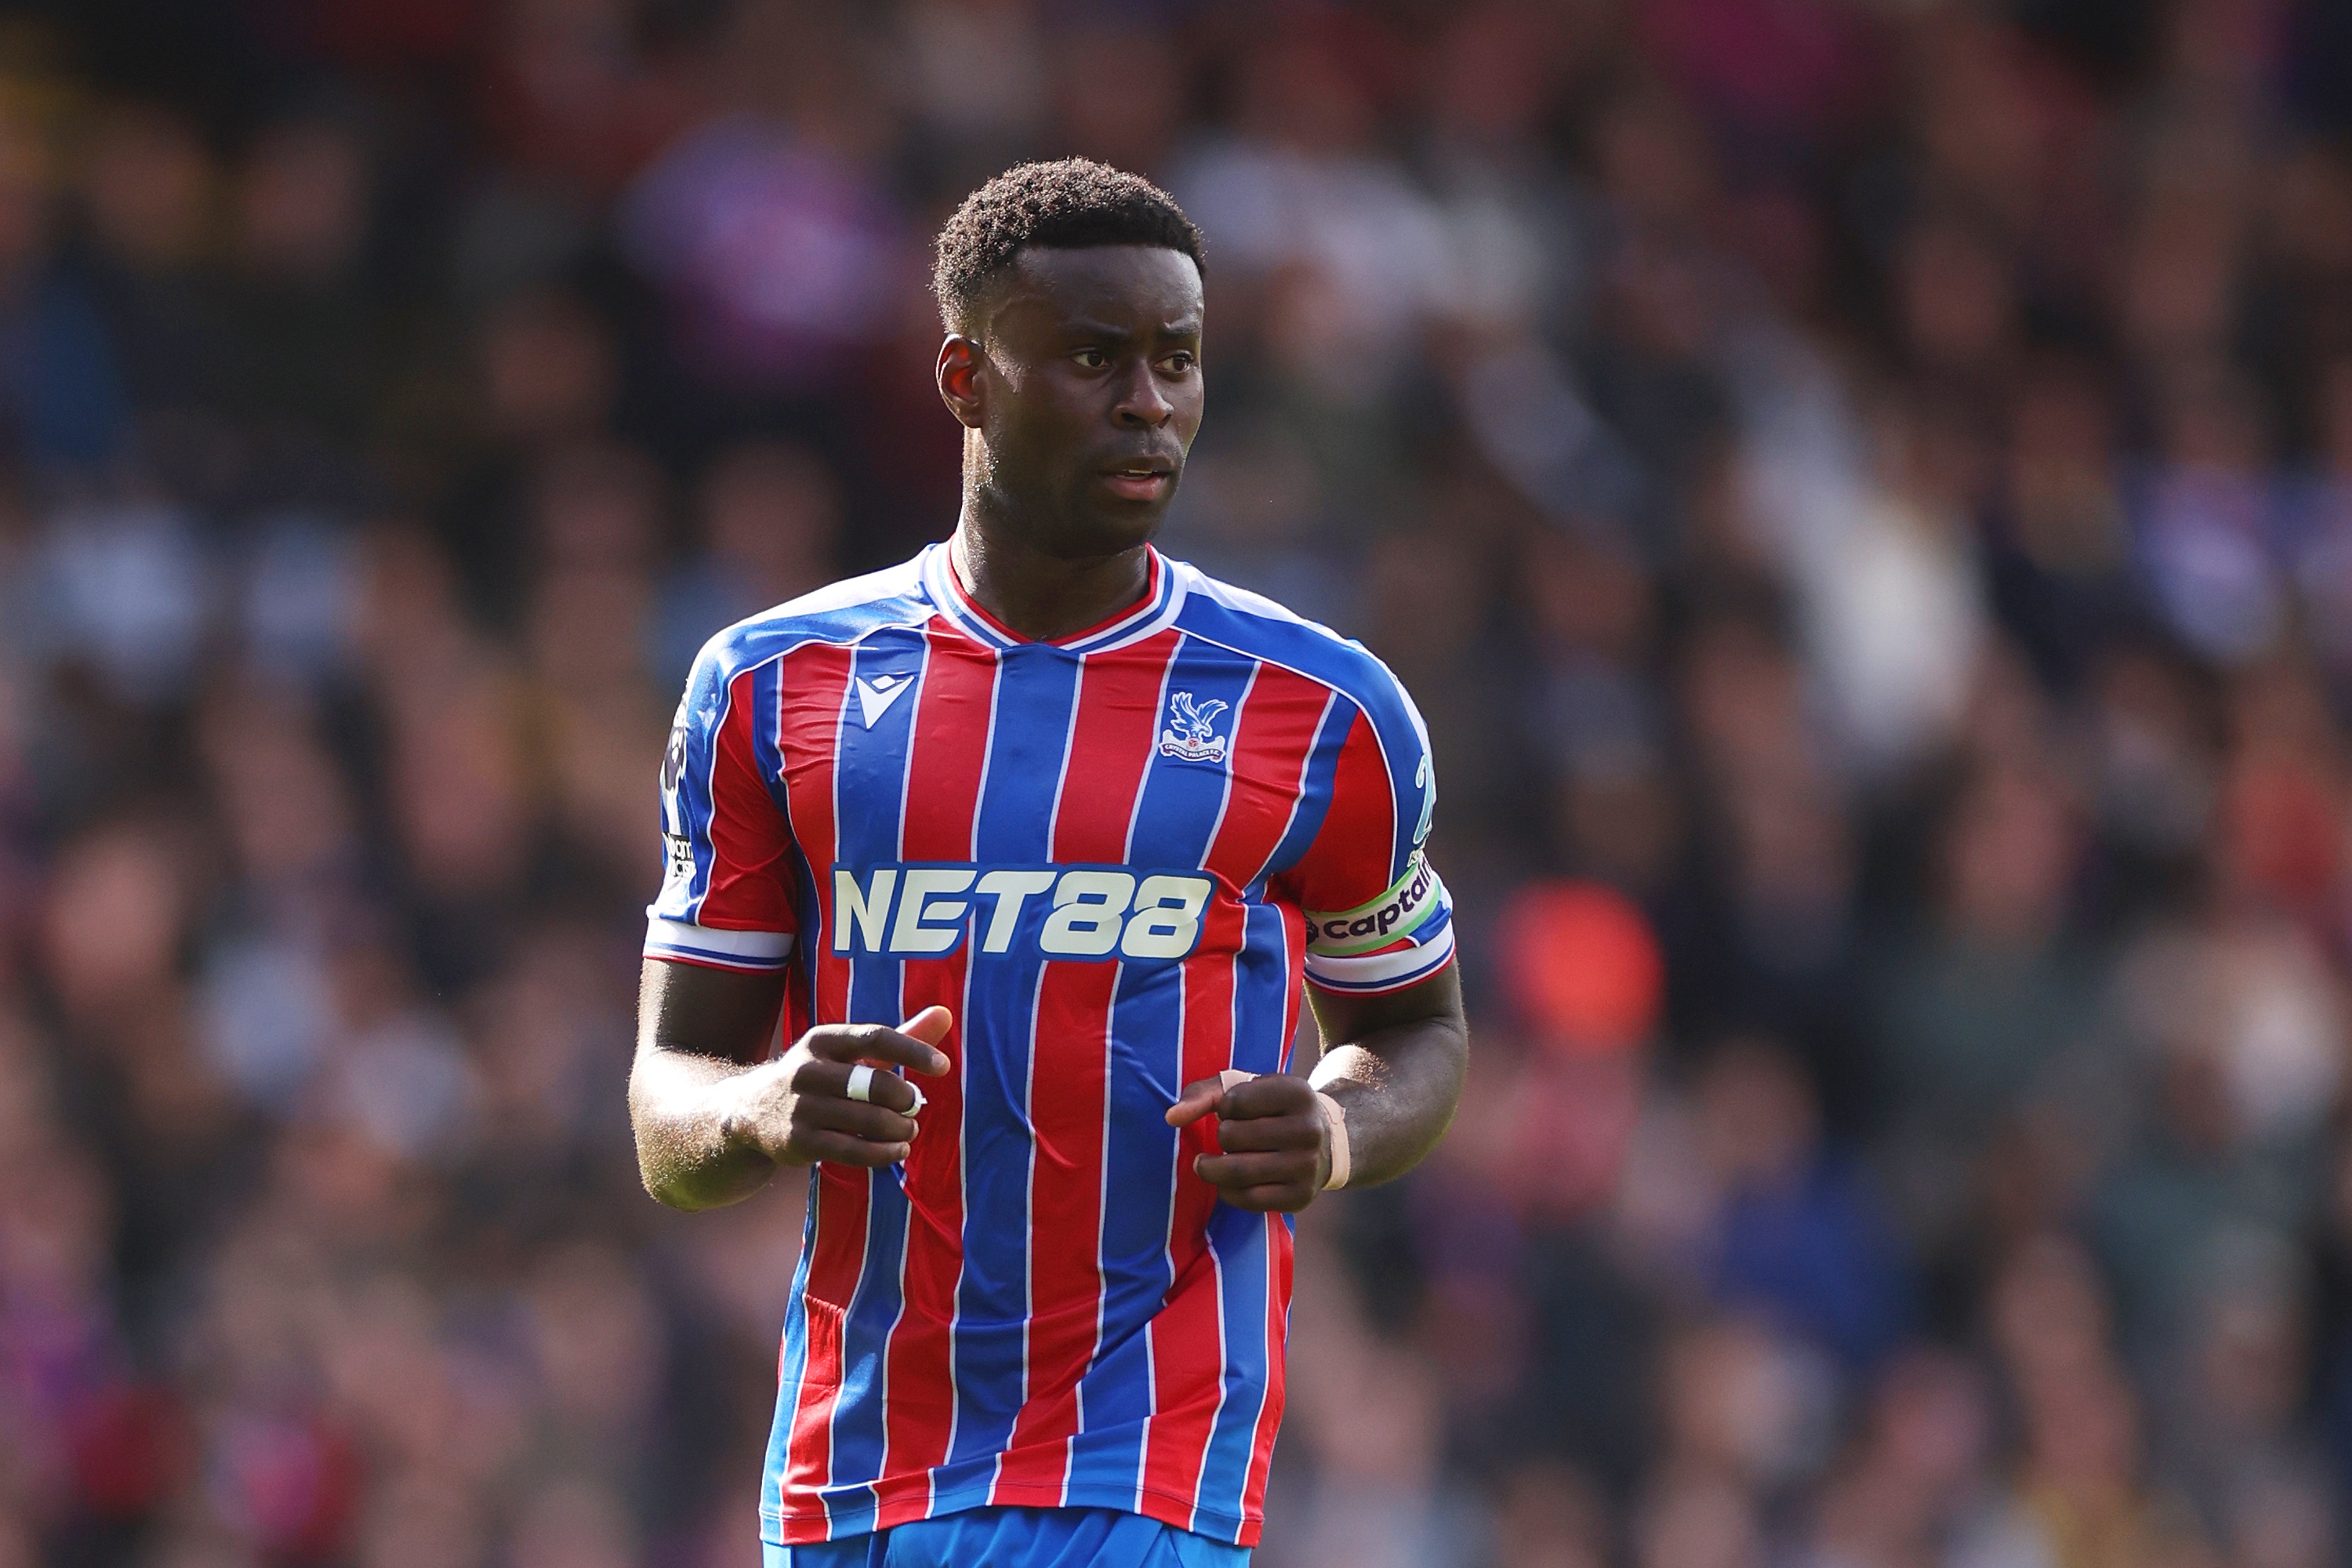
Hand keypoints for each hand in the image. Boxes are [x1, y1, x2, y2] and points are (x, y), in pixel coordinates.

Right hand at [723, 1007, 952, 1168]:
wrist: (750, 1110)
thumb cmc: (819, 1075)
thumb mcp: (850, 1051)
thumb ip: (900, 1036)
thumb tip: (946, 1014)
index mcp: (824, 1039)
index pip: (875, 1037)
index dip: (913, 1051)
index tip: (943, 1067)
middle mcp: (809, 1069)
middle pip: (874, 1083)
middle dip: (904, 1098)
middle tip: (916, 1106)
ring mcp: (801, 1107)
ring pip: (867, 1120)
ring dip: (899, 1128)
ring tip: (909, 1130)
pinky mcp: (799, 1141)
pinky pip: (852, 1150)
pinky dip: (883, 1153)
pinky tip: (897, 1151)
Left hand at [1166, 1071, 1328, 1211]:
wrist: (1326, 1143)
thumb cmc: (1274, 1110)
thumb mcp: (1248, 1089)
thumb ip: (1205, 1094)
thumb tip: (1172, 1117)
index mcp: (1296, 1092)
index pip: (1233, 1102)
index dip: (1224, 1107)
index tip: (1235, 1111)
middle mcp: (1308, 1129)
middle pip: (1231, 1137)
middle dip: (1221, 1137)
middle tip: (1229, 1137)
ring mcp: (1307, 1166)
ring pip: (1236, 1172)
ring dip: (1214, 1167)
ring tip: (1212, 1162)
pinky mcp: (1300, 1197)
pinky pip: (1247, 1200)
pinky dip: (1227, 1191)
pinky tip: (1229, 1181)